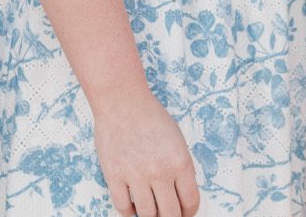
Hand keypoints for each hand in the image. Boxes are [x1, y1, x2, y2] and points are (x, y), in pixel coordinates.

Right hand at [92, 89, 200, 216]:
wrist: (122, 101)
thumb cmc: (151, 117)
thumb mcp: (177, 140)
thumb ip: (181, 168)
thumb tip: (181, 196)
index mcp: (180, 162)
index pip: (190, 201)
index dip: (189, 213)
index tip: (185, 213)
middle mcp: (160, 172)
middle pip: (170, 214)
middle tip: (169, 215)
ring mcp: (135, 175)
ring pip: (147, 215)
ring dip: (151, 216)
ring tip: (152, 211)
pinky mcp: (114, 176)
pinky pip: (123, 207)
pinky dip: (130, 212)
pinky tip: (134, 206)